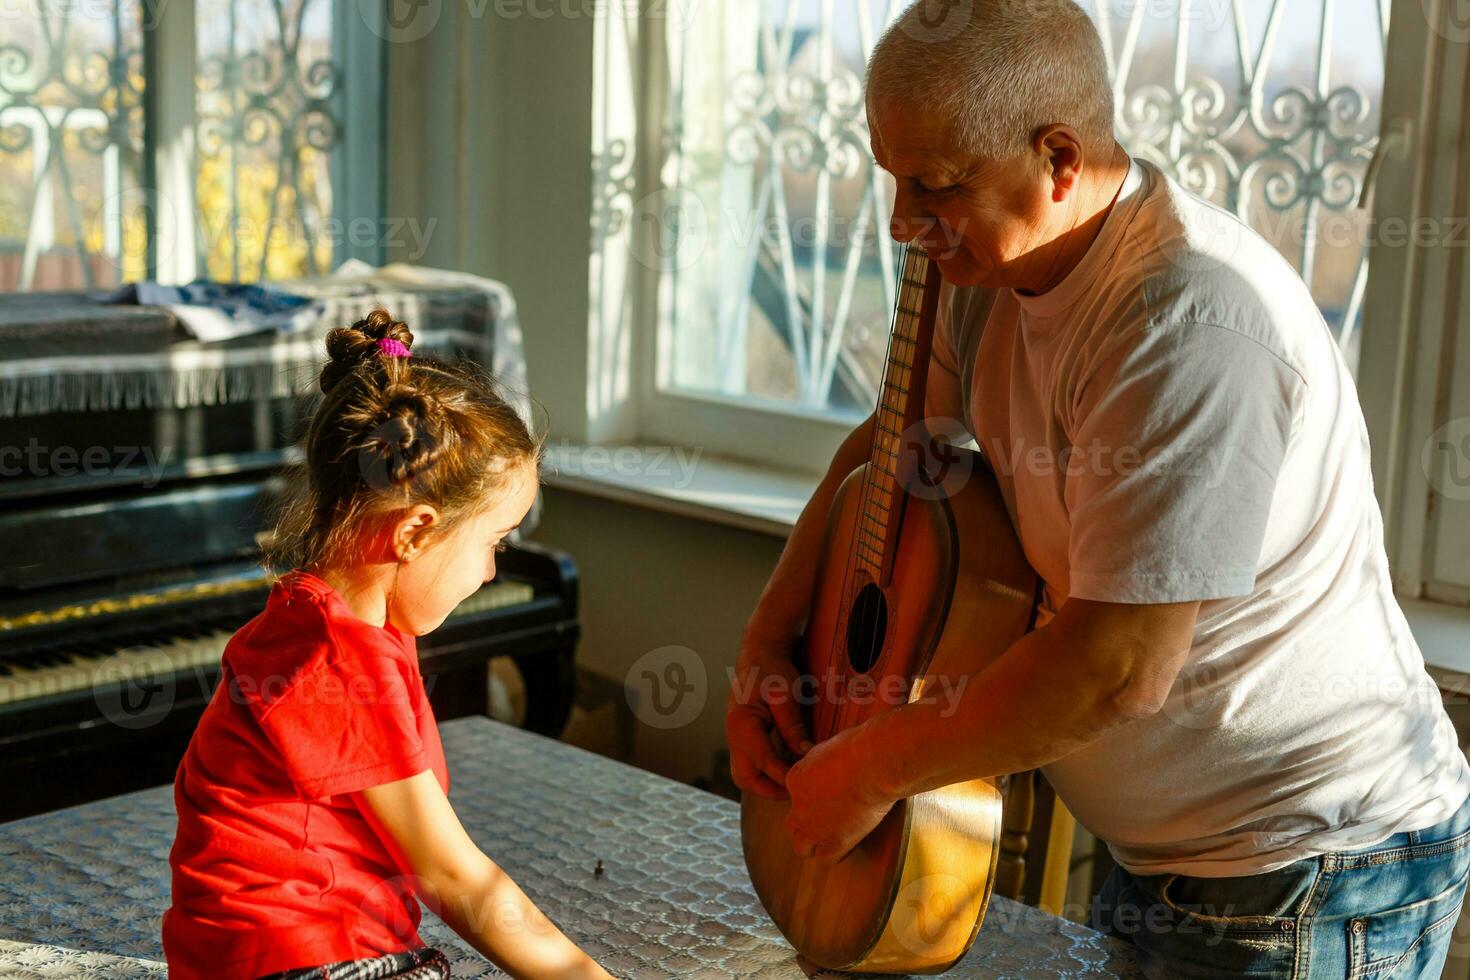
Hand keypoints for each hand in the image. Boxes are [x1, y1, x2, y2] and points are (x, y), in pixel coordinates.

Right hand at [725, 624, 811, 798]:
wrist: (759, 653)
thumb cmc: (772, 669)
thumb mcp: (785, 695)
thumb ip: (792, 726)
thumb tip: (805, 754)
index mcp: (742, 724)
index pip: (764, 762)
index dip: (785, 776)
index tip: (805, 782)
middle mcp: (733, 736)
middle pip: (746, 779)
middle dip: (771, 790)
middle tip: (797, 789)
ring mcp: (735, 738)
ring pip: (745, 775)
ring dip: (766, 784)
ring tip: (793, 782)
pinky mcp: (742, 738)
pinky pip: (749, 764)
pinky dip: (764, 773)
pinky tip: (786, 769)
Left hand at [784, 723, 897, 863]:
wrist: (874, 763)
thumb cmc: (859, 748)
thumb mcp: (830, 746)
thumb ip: (821, 761)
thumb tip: (826, 764)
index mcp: (794, 779)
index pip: (795, 795)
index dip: (812, 796)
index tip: (829, 793)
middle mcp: (798, 806)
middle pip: (792, 824)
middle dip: (805, 822)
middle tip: (826, 817)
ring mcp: (814, 826)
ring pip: (801, 847)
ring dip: (813, 843)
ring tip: (831, 835)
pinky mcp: (834, 841)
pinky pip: (824, 858)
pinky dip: (832, 853)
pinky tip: (844, 842)